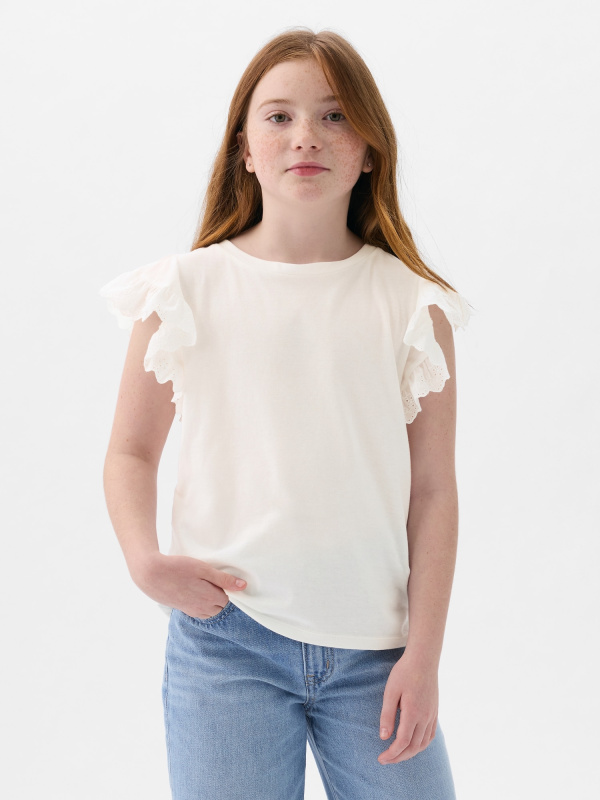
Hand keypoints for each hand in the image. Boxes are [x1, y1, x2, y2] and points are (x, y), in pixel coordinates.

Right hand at [129, 552, 246, 618]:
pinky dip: (202, 605)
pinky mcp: (181, 609)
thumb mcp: (203, 569)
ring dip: (212, 602)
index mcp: (210, 598)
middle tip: (218, 582)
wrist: (151, 575)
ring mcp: (191, 610)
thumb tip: (243, 586)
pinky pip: (198, 612)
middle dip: (222, 597)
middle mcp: (202, 608)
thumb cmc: (178, 568)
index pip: (228, 600)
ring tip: (208, 587)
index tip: (226, 579)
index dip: (228, 589)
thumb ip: (224, 579)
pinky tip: (196, 593)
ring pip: (209, 611)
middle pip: (219, 607)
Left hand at [378, 651, 438, 763]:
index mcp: (413, 713)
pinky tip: (413, 745)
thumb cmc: (404, 673)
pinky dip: (421, 745)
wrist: (423, 659)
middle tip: (386, 760)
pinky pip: (430, 735)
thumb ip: (387, 715)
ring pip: (423, 743)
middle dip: (399, 757)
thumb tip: (384, 737)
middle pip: (413, 747)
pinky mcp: (434, 712)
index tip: (381, 759)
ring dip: (410, 753)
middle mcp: (425, 718)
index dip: (391, 754)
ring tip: (397, 755)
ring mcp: (432, 715)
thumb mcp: (390, 692)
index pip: (402, 742)